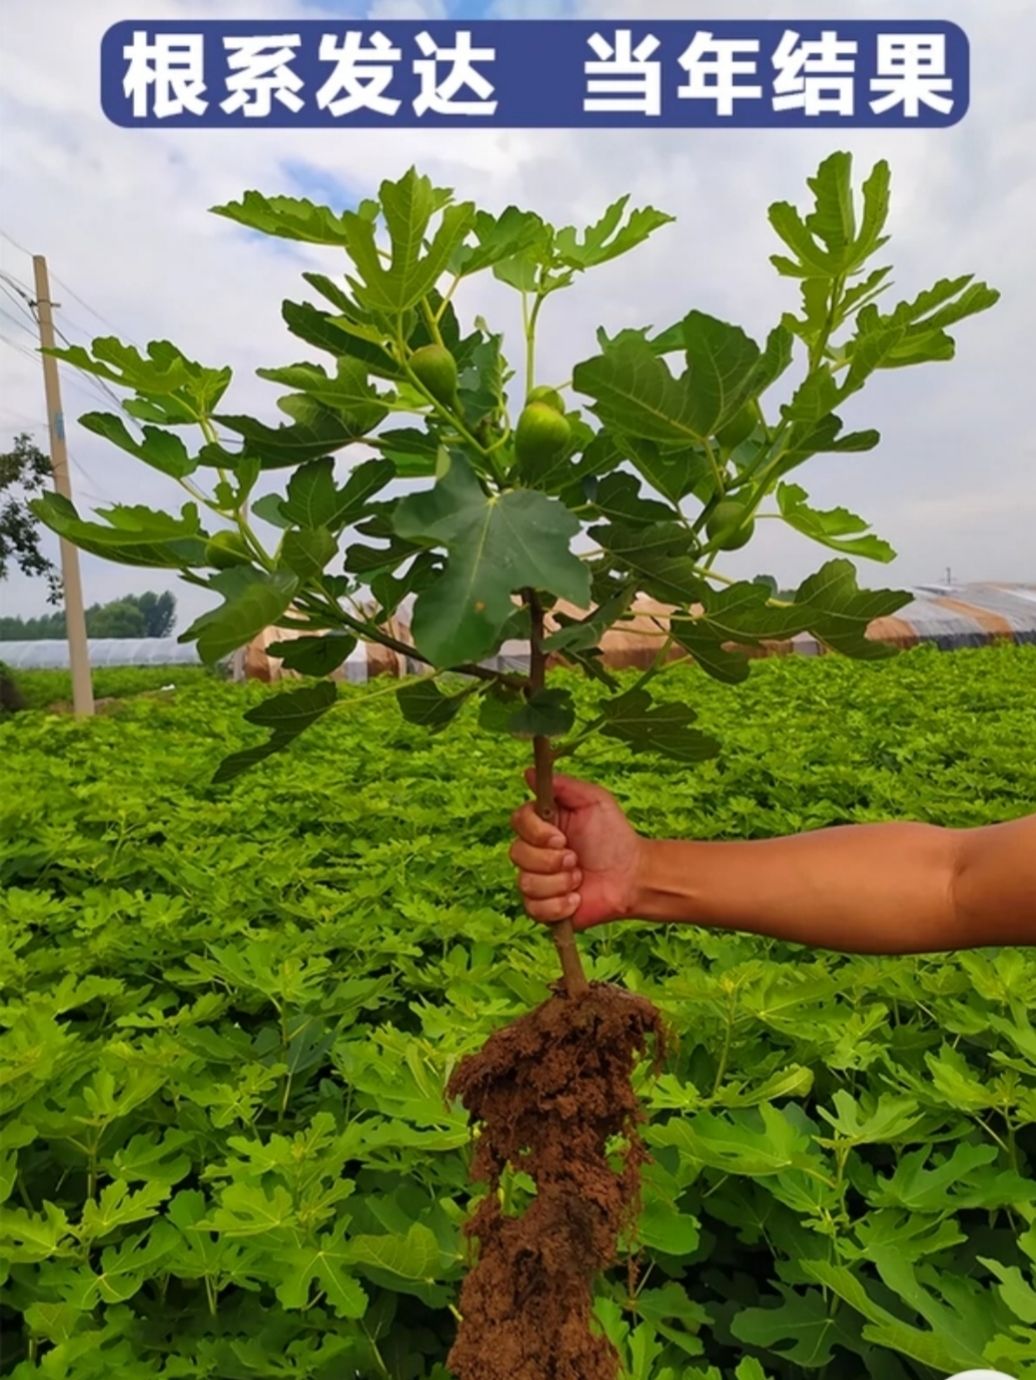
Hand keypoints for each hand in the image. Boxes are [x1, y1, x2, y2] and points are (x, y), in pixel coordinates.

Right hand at [509, 770, 644, 930]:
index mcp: (542, 824)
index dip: (536, 832)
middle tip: (576, 859)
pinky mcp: (543, 908)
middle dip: (551, 860)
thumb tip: (529, 772)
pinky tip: (577, 898)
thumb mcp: (593, 801)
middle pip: (516, 854)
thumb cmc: (614, 836)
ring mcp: (536, 880)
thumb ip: (562, 785)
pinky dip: (559, 904)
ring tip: (580, 878)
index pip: (517, 821)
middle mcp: (534, 851)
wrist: (632, 876)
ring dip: (559, 882)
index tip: (561, 837)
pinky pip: (534, 908)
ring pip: (526, 883)